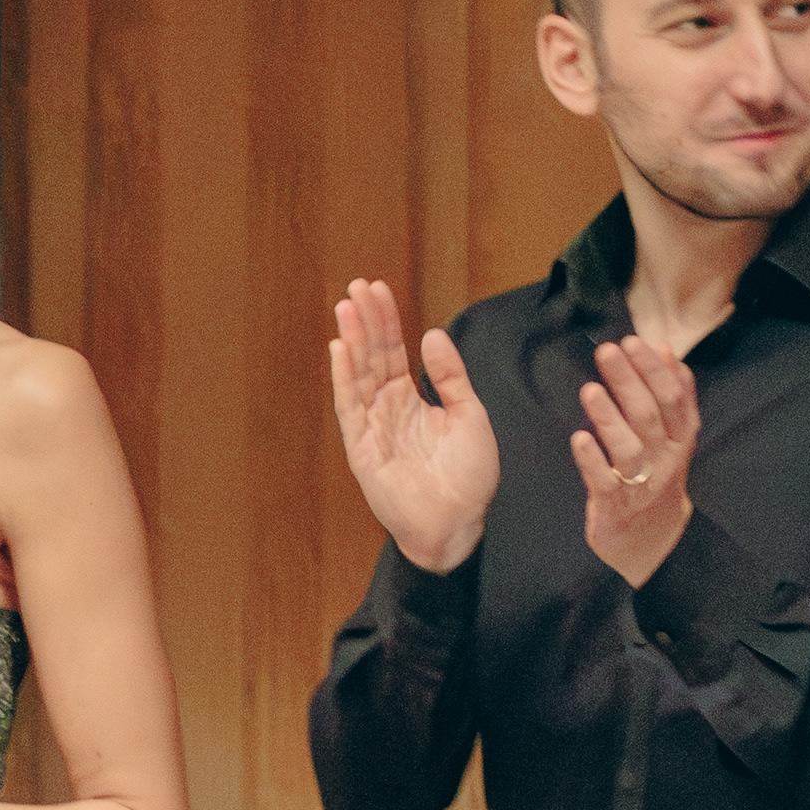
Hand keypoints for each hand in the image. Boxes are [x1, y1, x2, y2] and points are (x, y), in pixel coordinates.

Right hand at [329, 279, 497, 572]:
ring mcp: (371, 426)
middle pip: (372, 355)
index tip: (378, 288)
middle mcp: (387, 408)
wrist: (458, 523)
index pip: (393, 351)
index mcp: (411, 400)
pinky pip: (350, 406)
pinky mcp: (362, 447)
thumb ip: (450, 376)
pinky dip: (344, 377)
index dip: (386, 319)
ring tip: (346, 306)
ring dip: (352, 340)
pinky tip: (340, 348)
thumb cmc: (468, 477)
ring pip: (358, 374)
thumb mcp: (469, 415)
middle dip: (365, 320)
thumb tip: (432, 334)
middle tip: (357, 286)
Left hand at [572, 335, 696, 585]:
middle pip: (649, 417)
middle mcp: (665, 460)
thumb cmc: (657, 475)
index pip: (673, 398)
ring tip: (591, 390)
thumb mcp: (674, 436)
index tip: (635, 341)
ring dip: (610, 418)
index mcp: (681, 439)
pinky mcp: (616, 506)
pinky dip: (592, 461)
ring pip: (628, 449)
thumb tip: (666, 350)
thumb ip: (674, 394)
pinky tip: (578, 439)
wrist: (653, 541)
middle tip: (607, 351)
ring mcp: (641, 484)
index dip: (655, 370)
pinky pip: (605, 482)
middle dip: (630, 381)